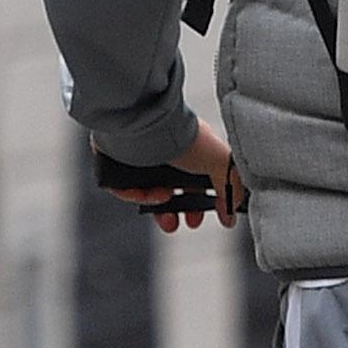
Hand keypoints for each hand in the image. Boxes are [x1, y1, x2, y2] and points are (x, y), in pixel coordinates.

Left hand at [106, 120, 244, 231]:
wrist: (146, 125)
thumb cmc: (185, 138)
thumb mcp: (221, 163)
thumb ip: (231, 189)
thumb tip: (231, 215)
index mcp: (191, 145)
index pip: (202, 176)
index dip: (210, 197)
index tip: (219, 215)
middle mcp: (165, 148)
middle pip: (175, 186)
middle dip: (183, 210)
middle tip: (189, 222)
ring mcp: (139, 155)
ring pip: (149, 189)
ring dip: (161, 207)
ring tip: (167, 215)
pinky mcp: (115, 161)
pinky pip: (126, 187)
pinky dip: (139, 196)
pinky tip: (150, 196)